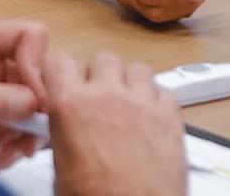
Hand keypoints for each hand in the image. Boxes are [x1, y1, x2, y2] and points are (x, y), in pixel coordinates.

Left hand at [0, 18, 48, 171]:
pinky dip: (9, 149)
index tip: (34, 102)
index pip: (30, 36)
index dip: (36, 67)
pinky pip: (17, 130)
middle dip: (32, 112)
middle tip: (23, 142)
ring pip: (31, 109)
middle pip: (35, 77)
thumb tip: (29, 103)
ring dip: (20, 136)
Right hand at [44, 50, 185, 195]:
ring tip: (126, 109)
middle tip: (97, 102)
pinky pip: (164, 91)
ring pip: (136, 69)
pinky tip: (151, 121)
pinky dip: (157, 101)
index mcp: (72, 107)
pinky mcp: (170, 117)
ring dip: (130, 84)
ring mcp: (142, 103)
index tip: (64, 83)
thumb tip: (64, 134)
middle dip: (99, 77)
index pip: (59, 61)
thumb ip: (63, 137)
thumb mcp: (61, 170)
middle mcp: (108, 97)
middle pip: (102, 59)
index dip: (61, 73)